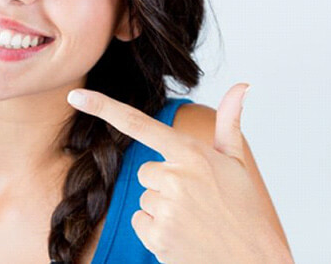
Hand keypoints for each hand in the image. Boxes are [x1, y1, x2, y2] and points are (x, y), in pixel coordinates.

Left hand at [66, 84, 288, 263]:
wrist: (254, 261)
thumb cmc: (243, 210)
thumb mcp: (236, 163)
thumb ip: (229, 122)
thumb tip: (242, 85)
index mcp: (191, 153)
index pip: (138, 124)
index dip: (103, 108)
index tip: (75, 96)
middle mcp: (175, 176)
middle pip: (144, 171)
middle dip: (163, 184)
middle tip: (194, 201)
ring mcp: (166, 207)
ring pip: (143, 198)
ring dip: (162, 209)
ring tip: (193, 221)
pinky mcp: (157, 235)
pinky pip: (139, 222)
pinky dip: (155, 230)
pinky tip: (182, 236)